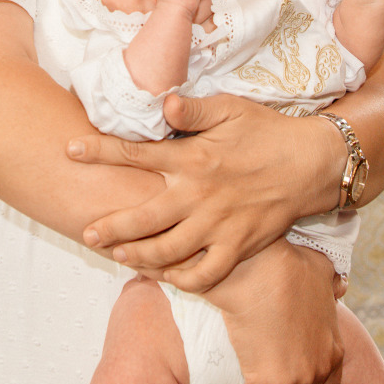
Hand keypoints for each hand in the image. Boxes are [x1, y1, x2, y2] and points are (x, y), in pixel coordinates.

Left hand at [66, 92, 341, 290]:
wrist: (313, 164)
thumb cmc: (268, 132)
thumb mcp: (232, 109)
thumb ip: (194, 109)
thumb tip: (164, 104)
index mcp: (194, 157)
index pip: (136, 154)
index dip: (100, 151)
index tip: (69, 150)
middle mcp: (201, 195)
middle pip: (144, 218)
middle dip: (110, 227)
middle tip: (87, 233)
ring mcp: (219, 226)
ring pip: (169, 251)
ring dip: (139, 255)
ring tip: (117, 255)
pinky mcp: (239, 247)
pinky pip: (205, 273)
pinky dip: (182, 279)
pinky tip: (166, 274)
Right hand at [204, 241, 344, 383]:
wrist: (257, 269)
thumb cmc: (285, 264)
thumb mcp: (323, 272)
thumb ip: (333, 283)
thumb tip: (338, 285)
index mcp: (333, 350)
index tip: (284, 377)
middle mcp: (319, 369)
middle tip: (261, 383)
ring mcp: (296, 379)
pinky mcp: (269, 383)